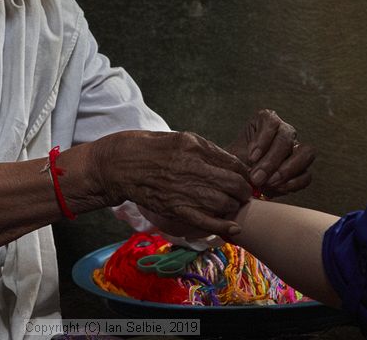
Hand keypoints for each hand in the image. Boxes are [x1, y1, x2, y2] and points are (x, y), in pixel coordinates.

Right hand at [92, 130, 252, 237]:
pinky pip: (205, 221)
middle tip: (245, 195)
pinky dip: (222, 226)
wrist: (119, 164)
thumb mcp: (180, 138)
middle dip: (244, 192)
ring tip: (232, 206)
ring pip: (223, 203)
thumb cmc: (150, 148)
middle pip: (233, 184)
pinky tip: (233, 229)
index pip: (234, 163)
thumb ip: (205, 150)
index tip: (247, 179)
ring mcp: (183, 189)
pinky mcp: (174, 207)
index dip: (245, 174)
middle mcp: (191, 167)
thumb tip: (231, 163)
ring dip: (233, 207)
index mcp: (194, 146)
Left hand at [233, 109, 314, 196]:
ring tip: (270, 183)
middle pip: (286, 139)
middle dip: (271, 160)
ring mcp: (296, 149)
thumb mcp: (231, 154)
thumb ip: (238, 156)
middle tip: (257, 177)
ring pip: (306, 153)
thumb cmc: (236, 162)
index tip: (251, 157)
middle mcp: (284, 131)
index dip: (262, 140)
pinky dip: (294, 183)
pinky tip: (278, 188)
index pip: (271, 122)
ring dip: (287, 170)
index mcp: (265, 120)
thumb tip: (248, 164)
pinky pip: (307, 175)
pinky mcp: (302, 169)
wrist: (239, 177)